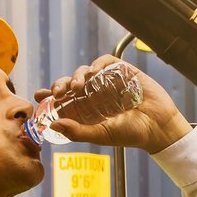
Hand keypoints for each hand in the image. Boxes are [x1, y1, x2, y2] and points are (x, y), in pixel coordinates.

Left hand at [34, 55, 191, 153]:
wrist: (158, 126)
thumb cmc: (129, 134)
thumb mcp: (100, 134)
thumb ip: (78, 131)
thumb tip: (54, 125)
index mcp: (85, 111)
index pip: (61, 101)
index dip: (48, 97)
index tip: (39, 96)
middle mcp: (93, 95)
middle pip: (68, 84)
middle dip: (59, 85)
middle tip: (57, 93)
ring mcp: (106, 82)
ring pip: (83, 72)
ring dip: (76, 76)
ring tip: (76, 87)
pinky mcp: (121, 72)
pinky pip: (104, 62)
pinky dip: (96, 64)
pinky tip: (93, 72)